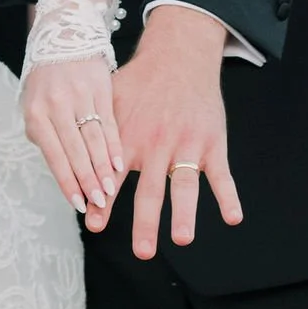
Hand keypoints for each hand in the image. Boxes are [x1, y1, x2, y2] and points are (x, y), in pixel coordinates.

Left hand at [23, 56, 125, 227]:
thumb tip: (61, 173)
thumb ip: (44, 138)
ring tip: (110, 189)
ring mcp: (80, 95)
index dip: (66, 181)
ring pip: (94, 139)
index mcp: (36, 113)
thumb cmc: (45, 84)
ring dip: (102, 167)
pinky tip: (119, 164)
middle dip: (87, 179)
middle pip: (75, 150)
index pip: (53, 155)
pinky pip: (109, 122)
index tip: (78, 203)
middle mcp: (56, 104)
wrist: (63, 38)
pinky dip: (114, 146)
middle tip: (98, 203)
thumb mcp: (33, 107)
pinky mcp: (101, 87)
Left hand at [110, 3, 242, 258]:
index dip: (103, 202)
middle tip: (142, 251)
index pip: (113, 178)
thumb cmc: (139, 84)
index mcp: (130, 139)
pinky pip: (222, 174)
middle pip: (150, 191)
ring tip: (181, 238)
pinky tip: (233, 218)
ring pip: (185, 185)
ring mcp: (187, 146)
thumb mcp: (110, 105)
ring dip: (184, 213)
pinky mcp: (212, 143)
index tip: (94, 226)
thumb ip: (96, 139)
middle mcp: (157, 146)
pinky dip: (228, 196)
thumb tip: (73, 170)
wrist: (178, 57)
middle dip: (145, 223)